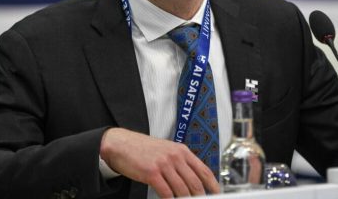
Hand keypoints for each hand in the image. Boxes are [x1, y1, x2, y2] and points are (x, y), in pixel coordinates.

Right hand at [100, 128, 219, 197]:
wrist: (122, 144)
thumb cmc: (144, 149)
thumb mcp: (167, 150)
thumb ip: (181, 163)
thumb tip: (194, 181)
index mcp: (181, 151)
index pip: (204, 170)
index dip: (212, 185)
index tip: (216, 194)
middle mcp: (175, 156)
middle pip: (195, 183)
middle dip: (199, 198)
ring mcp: (164, 164)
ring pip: (182, 190)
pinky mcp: (152, 173)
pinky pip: (166, 193)